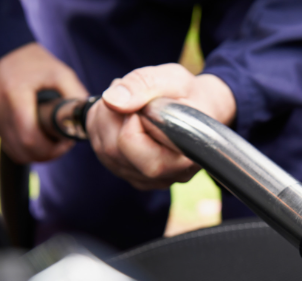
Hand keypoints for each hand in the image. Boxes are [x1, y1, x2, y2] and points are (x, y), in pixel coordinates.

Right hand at [0, 43, 87, 163]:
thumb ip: (76, 96)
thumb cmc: (34, 62)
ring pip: (14, 151)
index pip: (30, 139)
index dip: (52, 150)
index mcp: (14, 95)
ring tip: (50, 138)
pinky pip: (7, 143)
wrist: (0, 49)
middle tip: (61, 143)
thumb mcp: (61, 73)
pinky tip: (35, 131)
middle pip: (22, 151)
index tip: (66, 142)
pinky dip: (23, 144)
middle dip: (46, 153)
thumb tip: (88, 120)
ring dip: (35, 152)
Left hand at [86, 63, 235, 189]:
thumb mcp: (173, 78)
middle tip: (129, 94)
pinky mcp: (133, 176)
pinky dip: (103, 129)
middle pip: (113, 150)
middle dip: (111, 115)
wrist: (199, 110)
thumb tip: (112, 100)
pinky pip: (103, 154)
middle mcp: (166, 176)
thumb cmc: (189, 95)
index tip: (143, 102)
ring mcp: (148, 180)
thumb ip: (144, 85)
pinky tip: (121, 115)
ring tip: (128, 102)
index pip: (134, 146)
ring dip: (105, 119)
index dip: (130, 118)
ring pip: (104, 152)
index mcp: (182, 157)